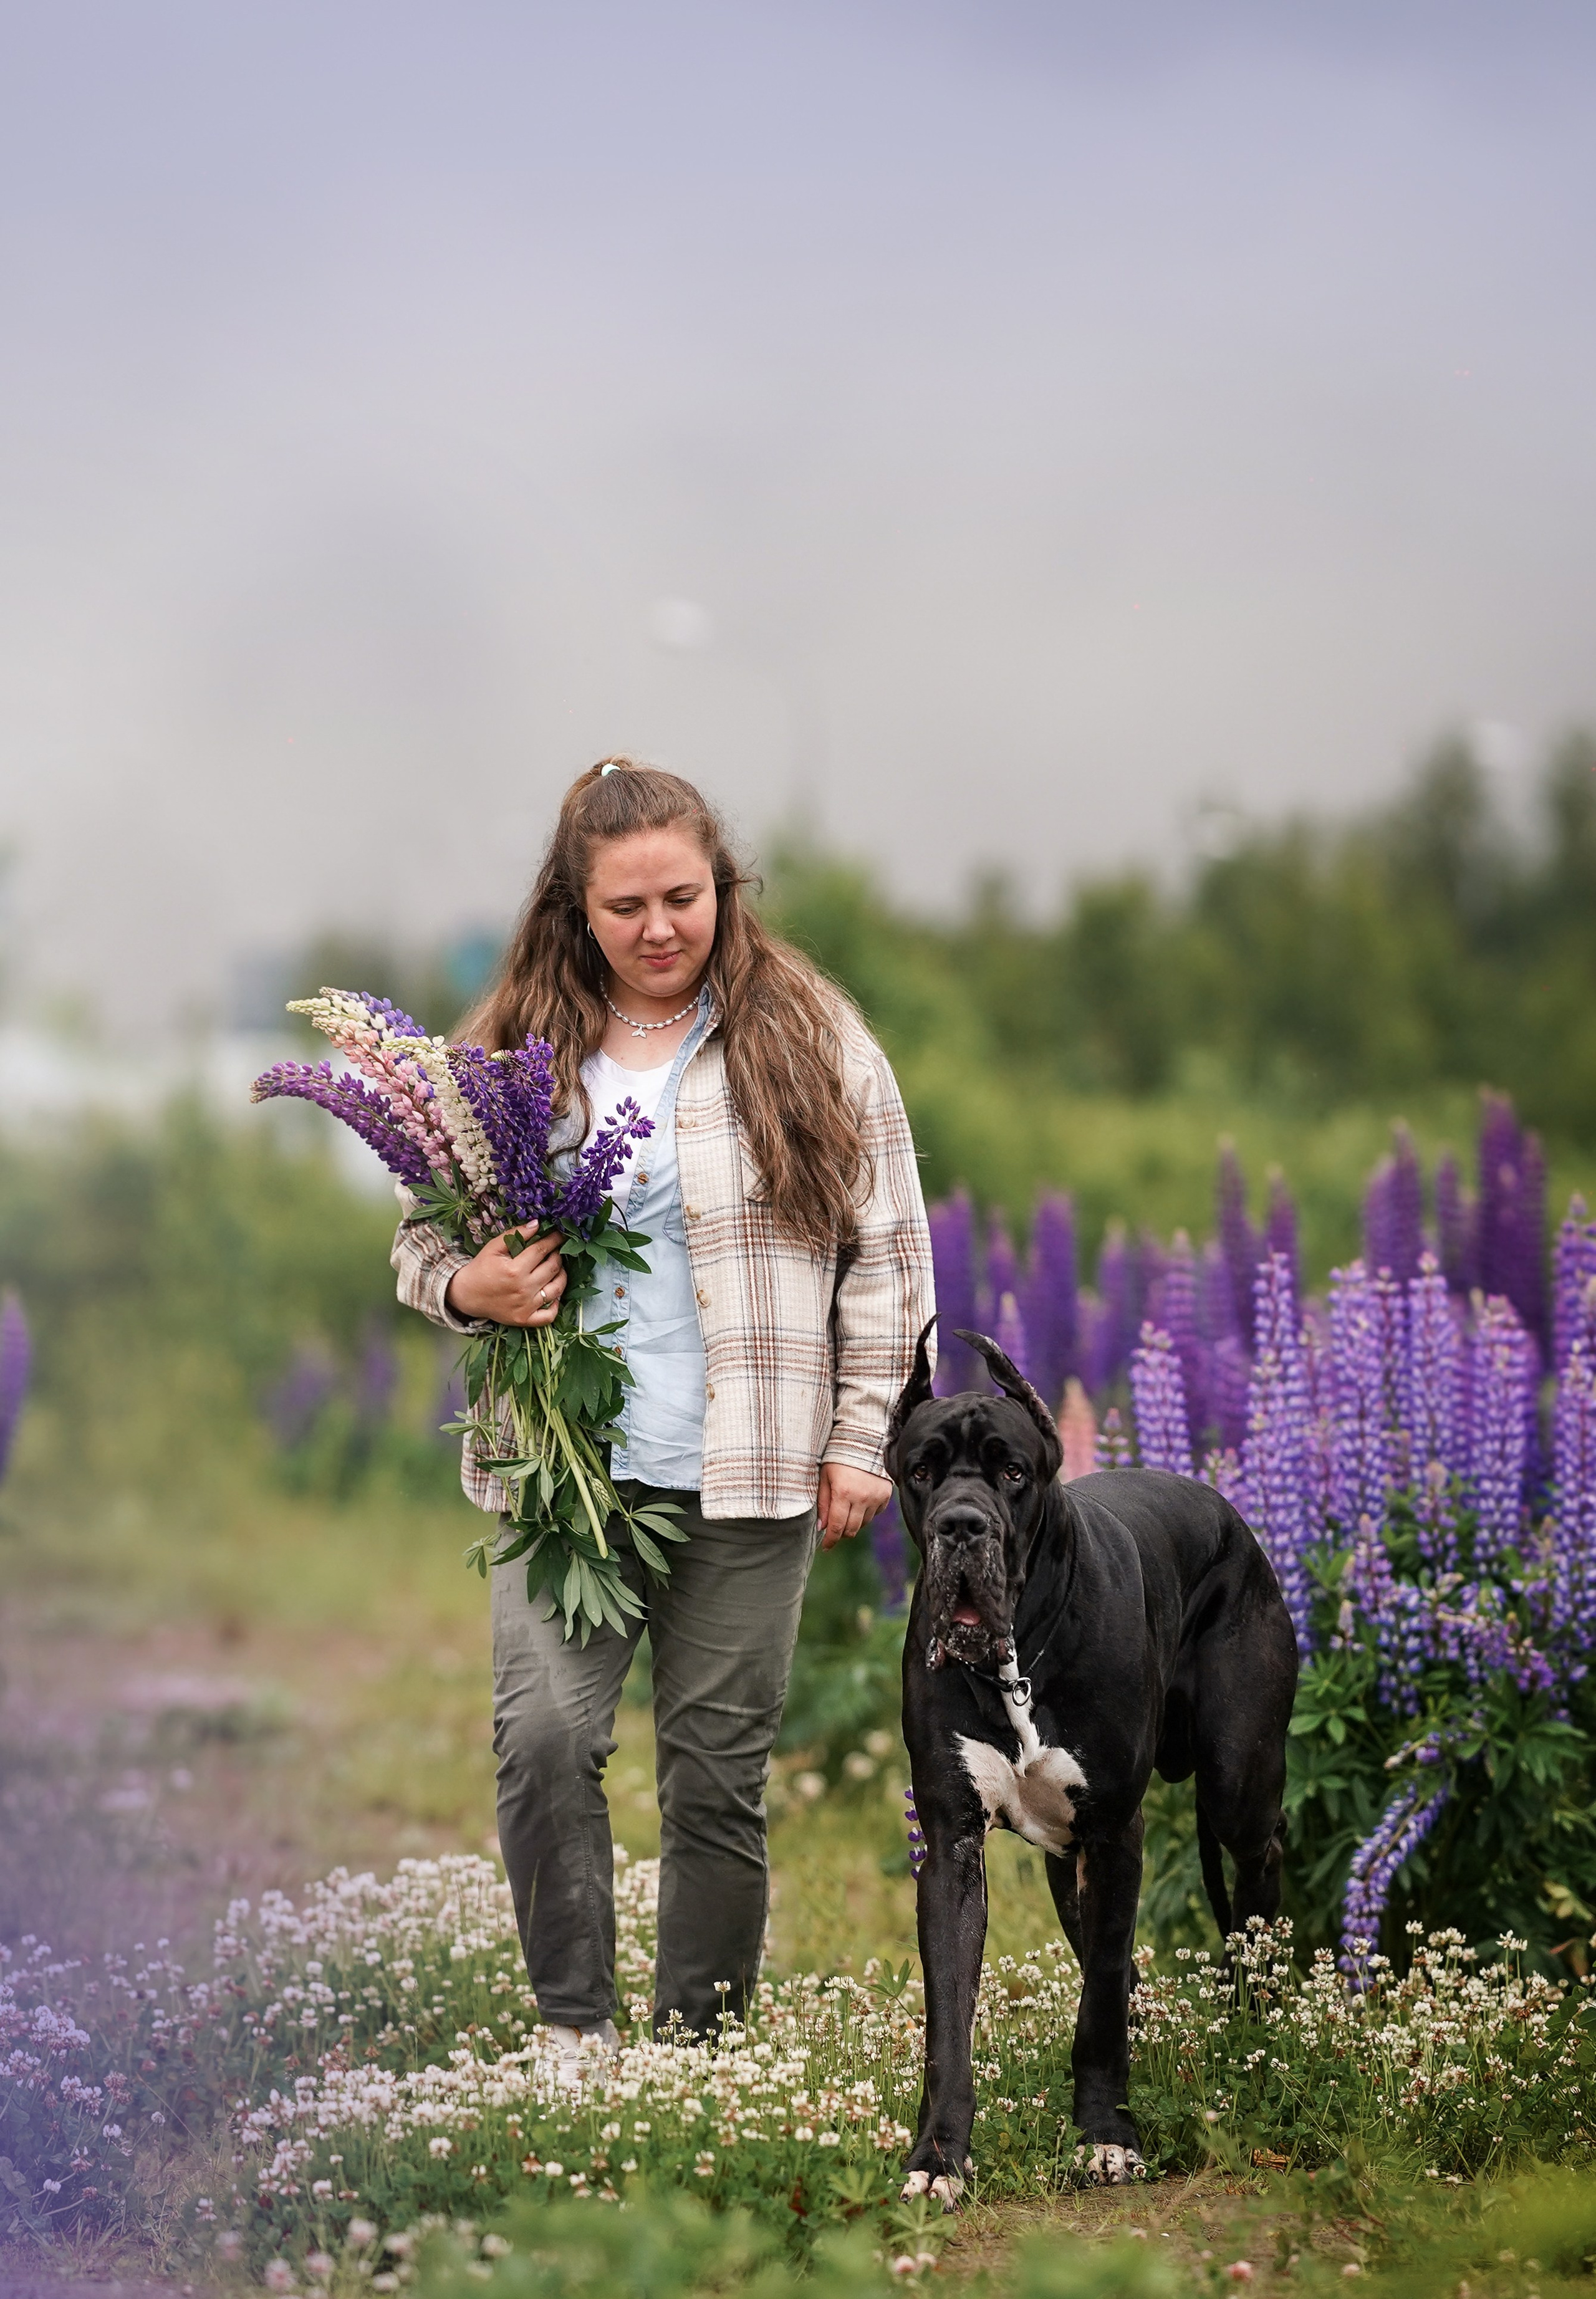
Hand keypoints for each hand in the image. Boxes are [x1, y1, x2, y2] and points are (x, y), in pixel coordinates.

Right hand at [445, 1226, 567, 1327]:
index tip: (559, 1234)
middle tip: (556, 1250)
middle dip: (558, 1255)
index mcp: (514, 1269)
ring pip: (557, 1289)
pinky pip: (550, 1315)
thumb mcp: (493, 1247)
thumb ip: (515, 1234)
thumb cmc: (481, 1268)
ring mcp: (525, 1306)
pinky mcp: (524, 1319)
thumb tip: (537, 1223)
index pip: (542, 1250)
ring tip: (558, 1268)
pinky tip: (554, 1293)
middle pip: (553, 1268)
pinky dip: (557, 1304)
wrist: (466, 1295)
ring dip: (562, 1275)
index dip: (554, 1240)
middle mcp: (523, 1289)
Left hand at [817, 1463, 893, 1549]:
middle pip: (851, 1530)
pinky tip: (859, 1503)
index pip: (837, 1527)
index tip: (826, 1547)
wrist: (863, 1441)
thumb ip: (823, 1503)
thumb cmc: (838, 1458)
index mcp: (843, 1493)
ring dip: (853, 1523)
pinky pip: (875, 1514)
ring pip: (864, 1524)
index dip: (831, 1541)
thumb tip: (822, 1527)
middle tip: (834, 1529)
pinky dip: (866, 1514)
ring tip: (846, 1511)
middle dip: (841, 1534)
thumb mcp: (825, 1478)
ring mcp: (876, 1497)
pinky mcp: (885, 1495)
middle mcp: (861, 1498)